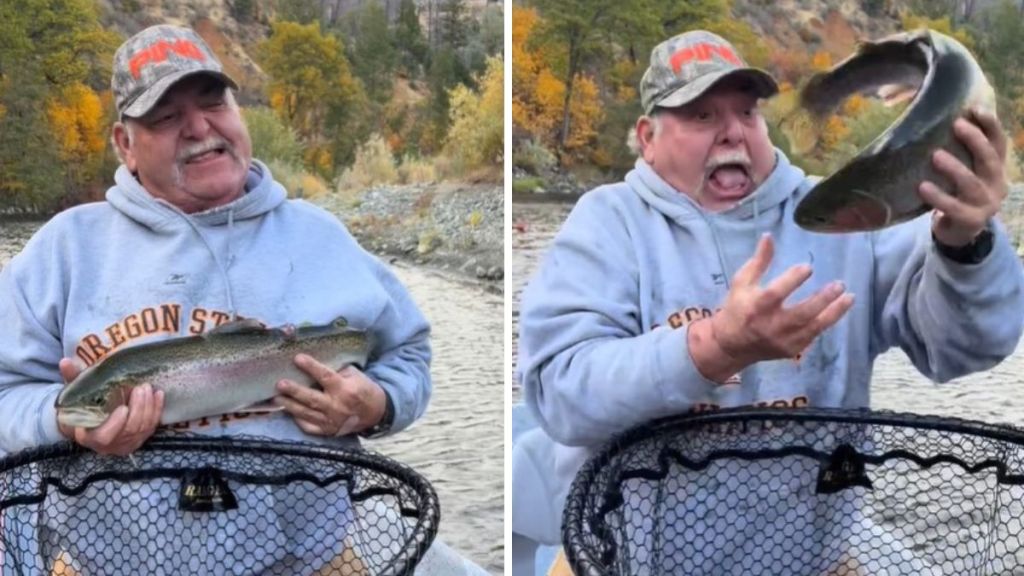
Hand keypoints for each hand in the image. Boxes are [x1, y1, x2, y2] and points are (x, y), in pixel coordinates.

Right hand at [56, 358, 163, 455]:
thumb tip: (65, 361)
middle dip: (138, 409)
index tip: (123, 408)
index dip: (115, 425)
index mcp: (88, 437)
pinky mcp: (139, 438)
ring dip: (149, 407)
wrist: (91, 423)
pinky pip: (152, 426)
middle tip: (141, 388)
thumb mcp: (74, 395)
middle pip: (129, 430)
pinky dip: (157, 410)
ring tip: (148, 388)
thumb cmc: (82, 408)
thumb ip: (72, 380)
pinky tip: (158, 394)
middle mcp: (109, 445)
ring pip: (143, 429)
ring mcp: (126, 443)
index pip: (104, 436)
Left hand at [276, 355, 386, 436]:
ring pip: (306, 413)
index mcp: (345, 390)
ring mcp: (331, 421)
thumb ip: (337, 370)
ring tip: (276, 397)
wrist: (374, 413)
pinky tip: (288, 411)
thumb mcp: (355, 375)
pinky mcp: (327, 431)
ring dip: (290, 405)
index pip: (326, 377)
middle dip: (294, 391)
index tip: (297, 358)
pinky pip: (309, 427)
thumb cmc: (363, 389)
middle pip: (312, 398)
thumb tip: (314, 362)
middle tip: (280, 383)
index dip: (311, 367)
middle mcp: (337, 407)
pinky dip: (298, 420)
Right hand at [688, 235, 854, 381]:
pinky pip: (814, 335)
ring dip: (834, 312)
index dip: (793, 280)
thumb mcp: (742, 282)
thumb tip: (769, 236)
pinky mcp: (792, 349)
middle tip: (840, 284)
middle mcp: (771, 325)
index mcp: (756, 307)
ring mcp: (783, 340)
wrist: (732, 345)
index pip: (776, 293)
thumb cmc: (737, 308)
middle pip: (801, 313)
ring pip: (814, 327)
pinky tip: (838, 309)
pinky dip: (827, 322)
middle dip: (823, 299)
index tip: (808, 267)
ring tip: (849, 297)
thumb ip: (758, 261)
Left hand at [920, 108, 1008, 246]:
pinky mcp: (970, 221)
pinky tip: (923, 186)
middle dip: (975, 140)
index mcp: (996, 170)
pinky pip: (953, 207)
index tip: (975, 109)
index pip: (999, 144)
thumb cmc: (958, 194)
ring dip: (955, 168)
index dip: (991, 126)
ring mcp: (985, 204)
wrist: (960, 232)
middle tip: (956, 125)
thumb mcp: (966, 172)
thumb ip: (961, 152)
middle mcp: (996, 185)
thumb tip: (937, 120)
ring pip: (972, 183)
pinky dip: (938, 196)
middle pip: (990, 160)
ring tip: (936, 155)